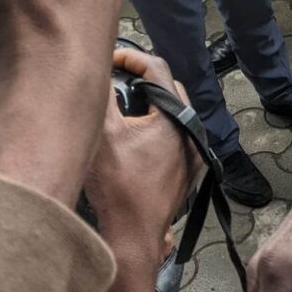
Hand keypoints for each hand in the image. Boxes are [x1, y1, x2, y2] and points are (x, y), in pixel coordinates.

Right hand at [83, 46, 201, 265]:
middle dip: (142, 78)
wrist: (134, 234)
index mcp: (174, 117)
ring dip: (150, 103)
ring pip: (173, 111)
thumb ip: (103, 97)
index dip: (132, 57)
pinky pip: (176, 134)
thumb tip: (98, 70)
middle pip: (168, 88)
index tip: (112, 59)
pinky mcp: (189, 168)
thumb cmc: (118, 188)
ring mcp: (193, 151)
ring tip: (124, 103)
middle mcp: (191, 131)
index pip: (157, 69)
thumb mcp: (103, 134)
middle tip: (117, 77)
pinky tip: (136, 134)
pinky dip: (158, 126)